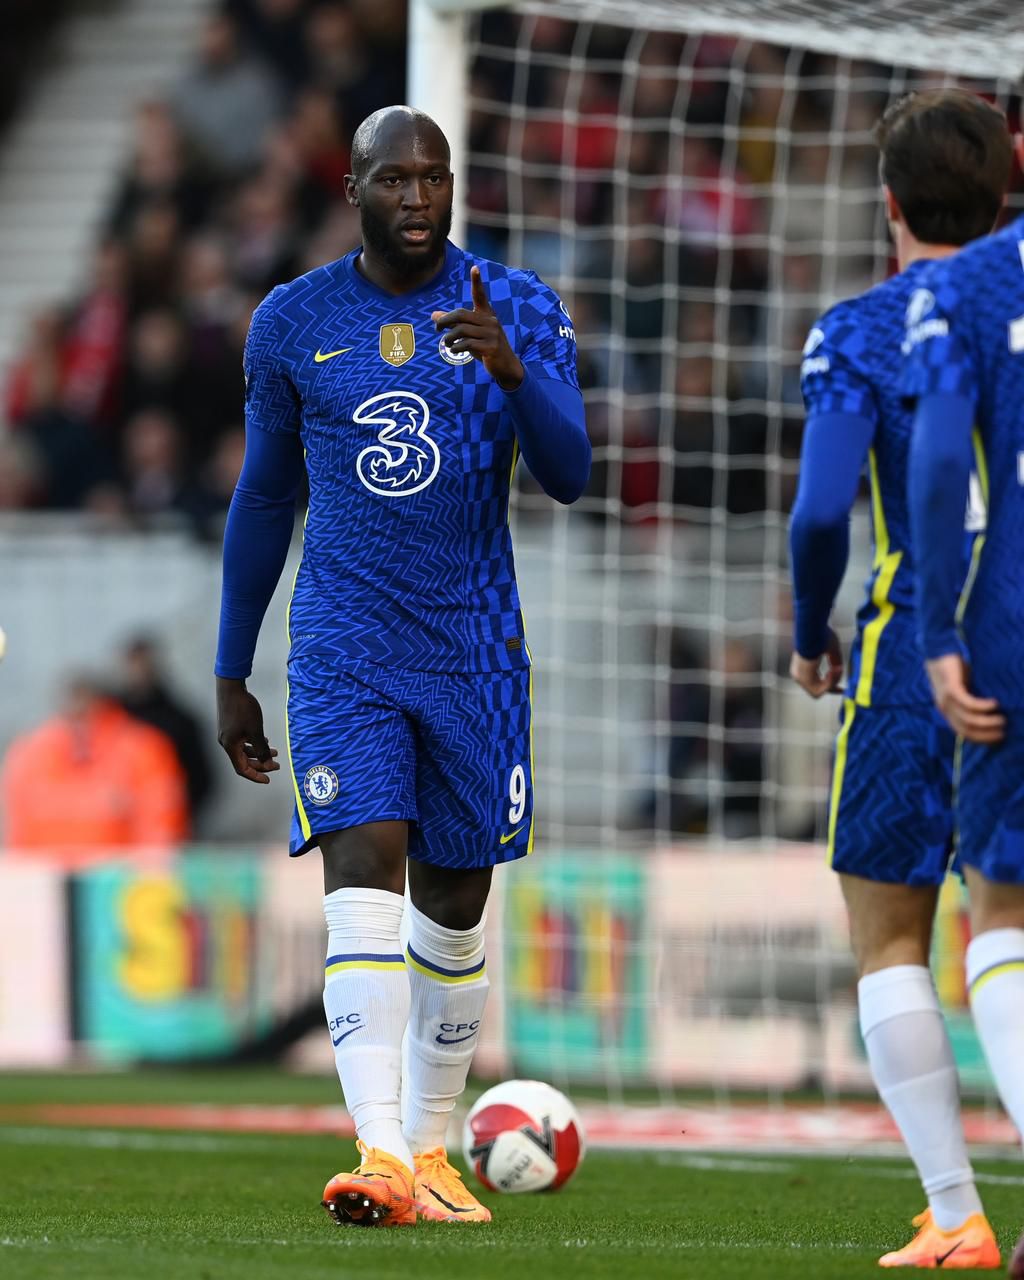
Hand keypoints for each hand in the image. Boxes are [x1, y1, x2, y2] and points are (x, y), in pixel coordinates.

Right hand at [216, 677, 280, 783]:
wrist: (231, 687)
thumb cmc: (243, 709)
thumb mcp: (256, 731)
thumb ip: (261, 749)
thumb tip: (267, 764)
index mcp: (230, 746)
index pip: (242, 769)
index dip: (255, 776)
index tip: (268, 780)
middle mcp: (226, 743)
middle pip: (244, 761)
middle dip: (261, 764)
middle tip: (277, 765)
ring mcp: (227, 734)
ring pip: (244, 750)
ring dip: (259, 753)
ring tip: (275, 752)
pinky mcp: (230, 727)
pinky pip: (242, 741)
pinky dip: (253, 743)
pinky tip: (265, 740)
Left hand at [431, 265, 523, 389]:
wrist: (506, 366)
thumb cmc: (486, 347)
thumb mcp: (471, 334)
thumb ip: (454, 324)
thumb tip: (433, 315)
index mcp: (487, 315)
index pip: (480, 296)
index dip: (477, 282)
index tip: (475, 267)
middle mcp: (490, 322)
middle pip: (461, 314)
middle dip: (445, 321)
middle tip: (437, 328)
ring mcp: (492, 334)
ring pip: (461, 330)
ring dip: (449, 338)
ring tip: (446, 344)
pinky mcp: (491, 347)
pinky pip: (467, 344)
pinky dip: (456, 347)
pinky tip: (454, 351)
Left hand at [789, 628, 843, 697]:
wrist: (814, 631)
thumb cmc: (821, 635)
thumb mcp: (831, 650)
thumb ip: (834, 661)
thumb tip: (839, 670)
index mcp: (802, 665)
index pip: (814, 683)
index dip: (829, 686)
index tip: (842, 689)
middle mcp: (798, 673)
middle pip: (816, 690)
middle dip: (832, 686)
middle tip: (842, 687)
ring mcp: (799, 677)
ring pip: (819, 691)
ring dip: (832, 682)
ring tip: (838, 669)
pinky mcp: (803, 679)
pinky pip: (819, 691)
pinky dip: (829, 683)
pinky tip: (833, 670)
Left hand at [926, 653, 1005, 742]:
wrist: (938, 649)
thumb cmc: (953, 669)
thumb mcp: (962, 688)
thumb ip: (969, 700)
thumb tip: (990, 712)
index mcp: (947, 710)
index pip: (963, 732)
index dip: (980, 738)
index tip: (998, 738)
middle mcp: (944, 707)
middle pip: (965, 729)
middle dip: (986, 734)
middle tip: (1003, 731)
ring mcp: (946, 698)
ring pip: (968, 719)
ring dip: (987, 722)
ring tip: (1002, 719)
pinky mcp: (951, 688)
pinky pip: (968, 702)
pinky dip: (982, 706)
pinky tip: (994, 703)